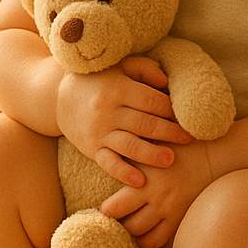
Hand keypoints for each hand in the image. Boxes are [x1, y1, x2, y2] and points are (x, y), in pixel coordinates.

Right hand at [57, 56, 194, 188]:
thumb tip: (167, 82)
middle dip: (169, 132)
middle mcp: (107, 111)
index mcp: (118, 89)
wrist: (58, 97)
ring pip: (129, 145)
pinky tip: (140, 181)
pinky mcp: (91, 149)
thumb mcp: (120, 66)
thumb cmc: (99, 80)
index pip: (151, 100)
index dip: (171, 109)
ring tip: (171, 159)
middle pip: (144, 124)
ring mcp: (99, 132)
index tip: (187, 117)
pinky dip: (123, 173)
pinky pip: (108, 163)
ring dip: (151, 154)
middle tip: (189, 139)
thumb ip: (145, 69)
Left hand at [99, 141, 215, 247]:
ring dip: (131, 236)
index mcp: (143, 180)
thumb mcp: (149, 145)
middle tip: (112, 222)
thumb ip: (129, 155)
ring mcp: (169, 210)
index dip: (104, 212)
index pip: (112, 208)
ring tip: (126, 229)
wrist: (211, 153)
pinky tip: (142, 234)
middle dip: (116, 227)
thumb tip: (107, 155)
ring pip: (141, 237)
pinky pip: (159, 239)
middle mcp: (155, 199)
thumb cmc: (176, 145)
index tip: (102, 209)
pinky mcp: (180, 217)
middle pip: (126, 226)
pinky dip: (147, 242)